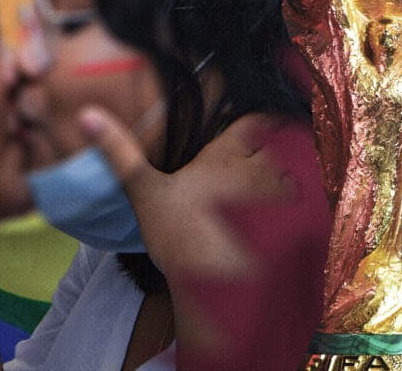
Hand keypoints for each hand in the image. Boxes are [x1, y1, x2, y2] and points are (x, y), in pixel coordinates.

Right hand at [78, 107, 294, 279]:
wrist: (217, 287)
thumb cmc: (179, 237)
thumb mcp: (144, 191)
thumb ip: (119, 153)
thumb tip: (87, 115)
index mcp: (227, 155)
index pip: (256, 121)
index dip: (257, 123)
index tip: (252, 130)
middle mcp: (262, 167)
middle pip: (282, 143)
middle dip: (275, 151)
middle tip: (261, 166)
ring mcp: (285, 194)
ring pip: (299, 171)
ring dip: (291, 177)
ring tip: (277, 193)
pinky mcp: (301, 222)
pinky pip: (314, 202)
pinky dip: (306, 206)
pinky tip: (290, 221)